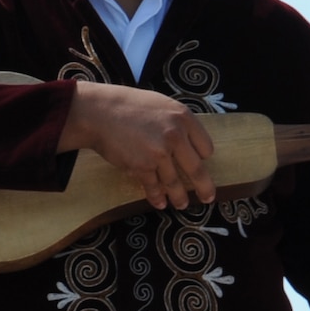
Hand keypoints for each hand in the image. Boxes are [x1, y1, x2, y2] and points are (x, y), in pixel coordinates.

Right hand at [61, 81, 215, 209]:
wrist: (101, 112)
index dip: (203, 157)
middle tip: (208, 198)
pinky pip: (153, 187)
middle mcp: (175, 136)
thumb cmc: (130, 107)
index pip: (205, 147)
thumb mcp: (162, 105)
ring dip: (179, 197)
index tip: (200, 164)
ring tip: (182, 205)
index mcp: (184, 118)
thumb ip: (177, 123)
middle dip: (204, 187)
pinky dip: (156, 197)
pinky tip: (160, 203)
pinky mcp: (141, 166)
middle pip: (196, 169)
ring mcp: (158, 153)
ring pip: (174, 182)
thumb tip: (187, 143)